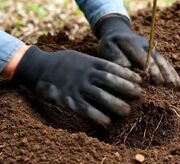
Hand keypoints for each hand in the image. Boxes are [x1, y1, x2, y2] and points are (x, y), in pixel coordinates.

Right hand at [12, 46, 141, 126]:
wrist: (38, 67)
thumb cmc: (62, 62)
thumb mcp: (80, 57)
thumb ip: (96, 64)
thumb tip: (116, 70)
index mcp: (90, 62)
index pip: (113, 68)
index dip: (128, 75)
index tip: (140, 81)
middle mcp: (85, 74)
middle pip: (110, 81)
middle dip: (127, 89)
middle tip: (139, 96)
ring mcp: (77, 86)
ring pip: (100, 96)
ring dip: (115, 104)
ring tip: (127, 111)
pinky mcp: (68, 99)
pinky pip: (85, 109)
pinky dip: (97, 116)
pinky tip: (107, 123)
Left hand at [94, 15, 179, 88]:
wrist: (118, 32)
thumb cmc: (111, 44)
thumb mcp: (108, 48)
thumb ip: (117, 57)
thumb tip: (128, 69)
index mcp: (134, 44)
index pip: (145, 58)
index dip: (152, 70)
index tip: (157, 83)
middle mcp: (147, 46)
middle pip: (159, 61)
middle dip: (165, 75)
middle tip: (171, 88)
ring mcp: (154, 50)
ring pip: (165, 62)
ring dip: (172, 75)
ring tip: (179, 89)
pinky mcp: (157, 55)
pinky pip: (167, 64)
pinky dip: (174, 75)